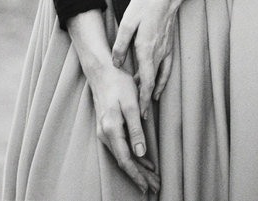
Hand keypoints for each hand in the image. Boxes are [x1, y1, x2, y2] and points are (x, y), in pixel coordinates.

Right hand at [90, 63, 159, 194]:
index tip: (148, 186)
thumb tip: (141, 153)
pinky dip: (131, 156)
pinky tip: (141, 159)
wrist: (102, 71)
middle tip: (155, 186)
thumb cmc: (119, 84)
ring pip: (122, 156)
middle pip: (124, 161)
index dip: (137, 175)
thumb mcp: (131, 104)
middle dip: (140, 175)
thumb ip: (136, 129)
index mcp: (111, 130)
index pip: (125, 160)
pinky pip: (120, 147)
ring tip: (151, 177)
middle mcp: (105, 134)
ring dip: (137, 167)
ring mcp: (104, 131)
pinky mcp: (107, 127)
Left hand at [112, 0, 180, 117]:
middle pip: (151, 84)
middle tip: (140, 119)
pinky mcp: (168, 46)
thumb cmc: (145, 5)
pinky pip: (166, 68)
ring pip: (158, 77)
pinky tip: (158, 88)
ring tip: (146, 107)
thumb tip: (116, 64)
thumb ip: (120, 45)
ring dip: (152, 93)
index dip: (142, 100)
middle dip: (145, 102)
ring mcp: (164, 50)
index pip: (145, 82)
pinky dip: (162, 81)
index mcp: (145, 49)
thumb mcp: (127, 22)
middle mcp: (157, 53)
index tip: (139, 114)